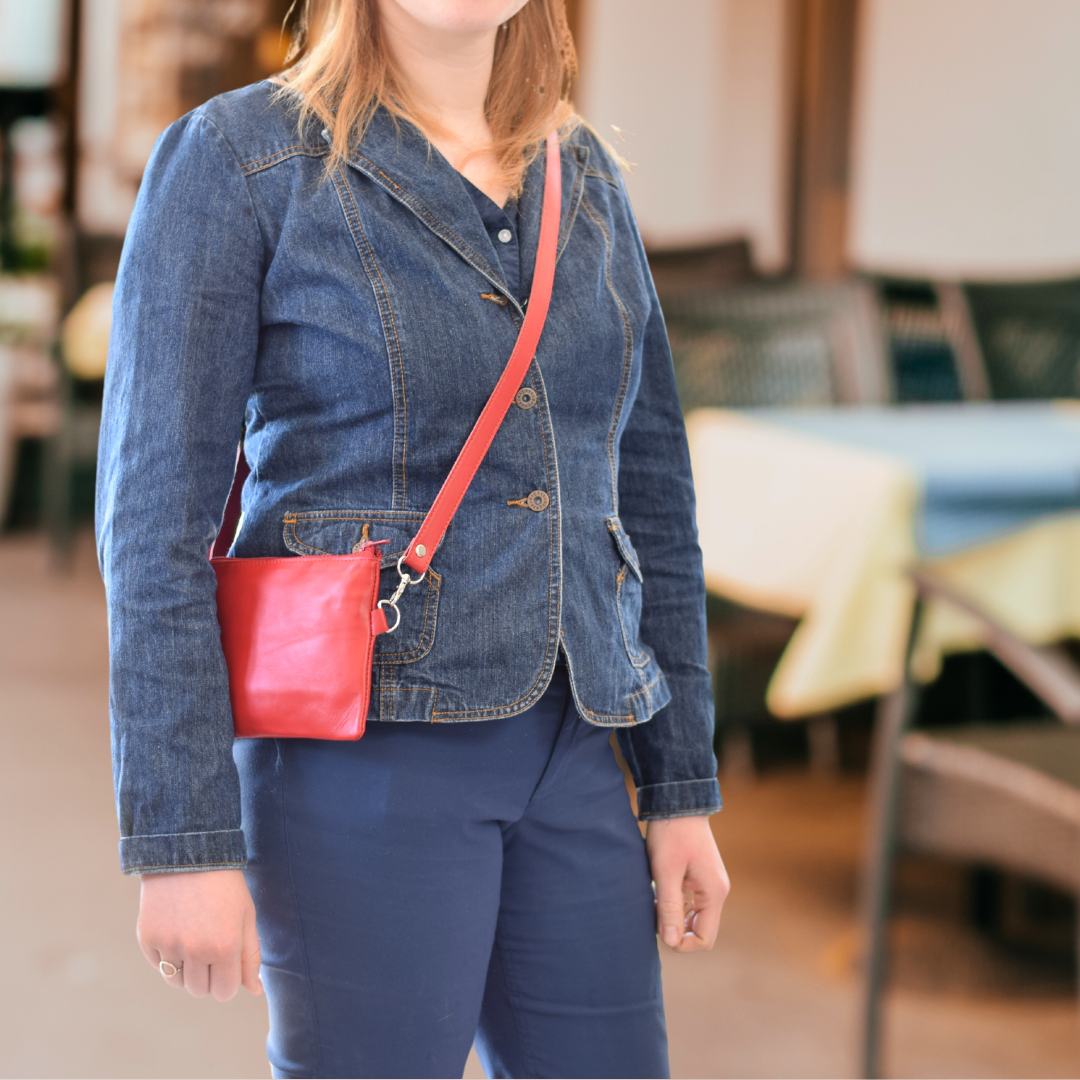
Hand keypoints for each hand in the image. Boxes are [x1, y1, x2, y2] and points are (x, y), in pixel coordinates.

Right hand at [137, 868, 262, 1000]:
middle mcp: (196, 951)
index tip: (227, 965)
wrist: (188, 854)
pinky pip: (158, 965)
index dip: (227, 982)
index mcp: (225, 947)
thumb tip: (255, 991)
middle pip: (199, 991)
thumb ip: (251, 957)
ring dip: (185, 969)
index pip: (224, 992)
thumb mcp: (246, 917)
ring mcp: (169, 946)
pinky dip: (166, 955)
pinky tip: (176, 929)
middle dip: (207, 977)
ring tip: (193, 938)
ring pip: (176, 982)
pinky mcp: (147, 938)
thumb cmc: (225, 886)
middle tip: (210, 948)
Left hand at [646, 815, 729, 952]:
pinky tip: (660, 892)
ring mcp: (711, 883)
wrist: (677, 803)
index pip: (705, 938)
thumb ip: (669, 907)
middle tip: (654, 914)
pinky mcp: (701, 876)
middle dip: (678, 930)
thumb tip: (671, 942)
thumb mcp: (665, 871)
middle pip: (702, 929)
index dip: (682, 944)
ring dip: (675, 916)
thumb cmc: (670, 834)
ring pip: (695, 916)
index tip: (659, 930)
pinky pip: (692, 902)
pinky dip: (677, 904)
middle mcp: (717, 891)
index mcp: (713, 893)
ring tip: (655, 901)